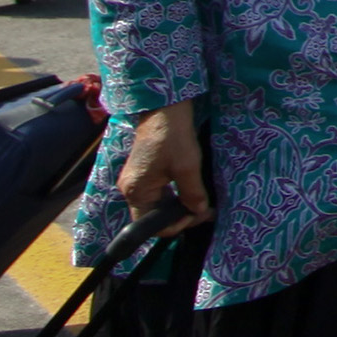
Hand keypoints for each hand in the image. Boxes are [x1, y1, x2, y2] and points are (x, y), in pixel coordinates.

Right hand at [117, 100, 211, 228]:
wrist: (165, 110)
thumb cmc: (173, 137)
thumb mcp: (187, 167)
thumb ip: (193, 194)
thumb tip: (199, 212)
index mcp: (136, 192)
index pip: (149, 226)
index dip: (174, 225)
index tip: (196, 215)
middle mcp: (132, 190)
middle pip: (154, 217)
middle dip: (180, 217)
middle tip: (205, 211)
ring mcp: (137, 181)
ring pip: (158, 205)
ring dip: (179, 207)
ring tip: (202, 204)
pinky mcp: (145, 173)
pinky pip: (159, 194)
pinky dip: (175, 196)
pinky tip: (192, 192)